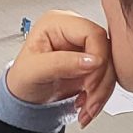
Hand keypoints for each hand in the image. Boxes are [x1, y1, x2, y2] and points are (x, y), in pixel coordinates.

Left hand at [6, 11, 115, 125]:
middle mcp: (74, 32)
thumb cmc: (22, 80)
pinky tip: (86, 106)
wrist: (25, 98)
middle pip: (106, 50)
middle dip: (101, 81)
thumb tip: (93, 60)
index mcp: (57, 23)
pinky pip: (107, 77)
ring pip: (110, 66)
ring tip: (86, 108)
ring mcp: (84, 48)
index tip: (90, 81)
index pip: (92, 33)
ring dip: (102, 92)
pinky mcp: (92, 64)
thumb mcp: (34, 71)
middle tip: (89, 100)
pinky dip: (100, 95)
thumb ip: (61, 63)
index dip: (97, 57)